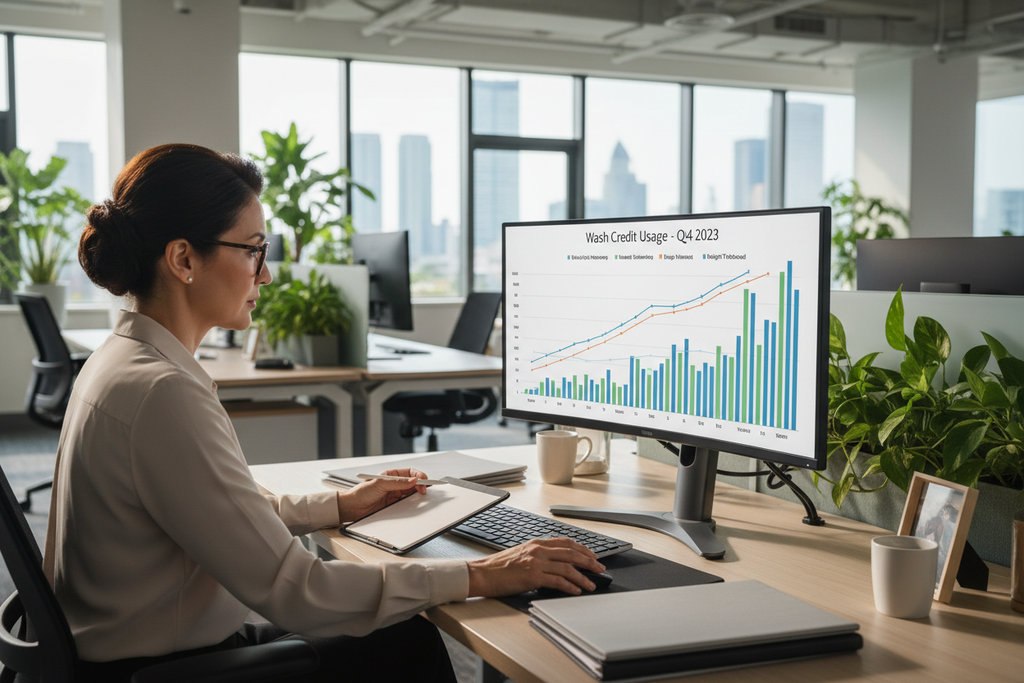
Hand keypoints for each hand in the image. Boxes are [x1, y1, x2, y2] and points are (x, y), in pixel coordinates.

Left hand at [337, 468, 429, 522]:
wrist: (352, 508)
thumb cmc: (361, 493)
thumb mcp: (379, 484)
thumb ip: (397, 482)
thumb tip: (413, 480)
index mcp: (391, 475)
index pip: (410, 472)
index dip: (419, 475)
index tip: (424, 480)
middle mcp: (394, 484)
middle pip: (413, 483)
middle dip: (421, 485)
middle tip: (424, 491)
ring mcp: (395, 494)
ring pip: (411, 493)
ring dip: (417, 495)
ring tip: (420, 497)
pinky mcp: (394, 505)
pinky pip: (406, 503)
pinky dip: (412, 504)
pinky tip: (414, 504)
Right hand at [466, 538, 605, 597]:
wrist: (483, 573)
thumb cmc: (499, 566)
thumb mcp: (521, 553)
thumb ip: (538, 554)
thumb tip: (555, 561)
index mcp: (536, 543)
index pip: (566, 543)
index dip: (582, 549)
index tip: (592, 555)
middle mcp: (538, 550)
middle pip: (571, 553)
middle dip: (589, 561)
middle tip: (600, 568)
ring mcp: (536, 562)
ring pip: (568, 568)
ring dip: (583, 577)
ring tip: (591, 584)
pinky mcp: (533, 576)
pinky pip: (558, 581)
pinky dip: (570, 586)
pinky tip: (576, 590)